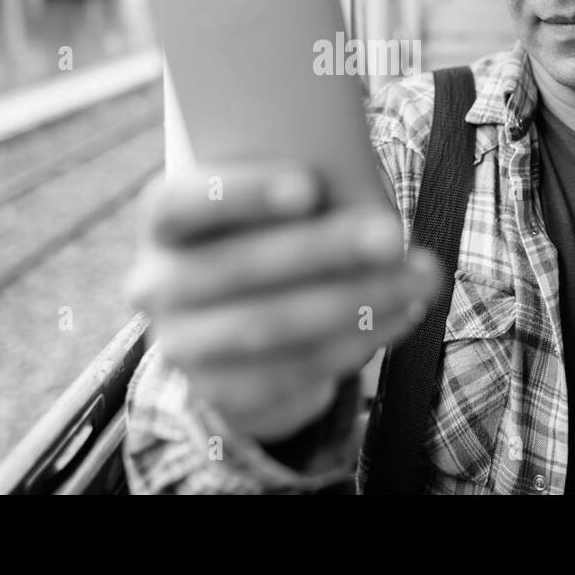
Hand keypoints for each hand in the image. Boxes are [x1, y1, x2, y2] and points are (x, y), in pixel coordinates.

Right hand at [126, 162, 440, 442]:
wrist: (239, 323)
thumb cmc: (270, 232)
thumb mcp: (271, 202)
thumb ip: (300, 185)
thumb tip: (356, 181)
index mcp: (163, 222)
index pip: (179, 204)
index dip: (241, 194)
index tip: (309, 185)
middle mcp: (158, 284)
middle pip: (237, 267)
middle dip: (323, 250)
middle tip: (390, 235)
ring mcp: (184, 346)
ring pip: (271, 325)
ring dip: (355, 300)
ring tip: (416, 278)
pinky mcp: (222, 393)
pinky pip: (294, 370)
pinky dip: (355, 340)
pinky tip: (400, 313)